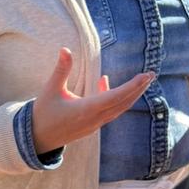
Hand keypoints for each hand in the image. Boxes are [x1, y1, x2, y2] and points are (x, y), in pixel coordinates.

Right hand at [31, 49, 152, 152]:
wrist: (37, 139)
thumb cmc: (43, 114)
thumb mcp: (50, 89)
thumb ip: (61, 69)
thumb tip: (65, 49)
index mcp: (86, 110)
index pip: (115, 97)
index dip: (132, 86)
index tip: (145, 76)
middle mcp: (95, 119)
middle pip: (123, 103)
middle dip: (138, 88)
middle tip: (151, 75)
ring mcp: (95, 124)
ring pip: (119, 108)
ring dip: (131, 94)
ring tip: (141, 80)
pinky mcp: (92, 125)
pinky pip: (110, 111)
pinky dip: (115, 98)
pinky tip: (104, 82)